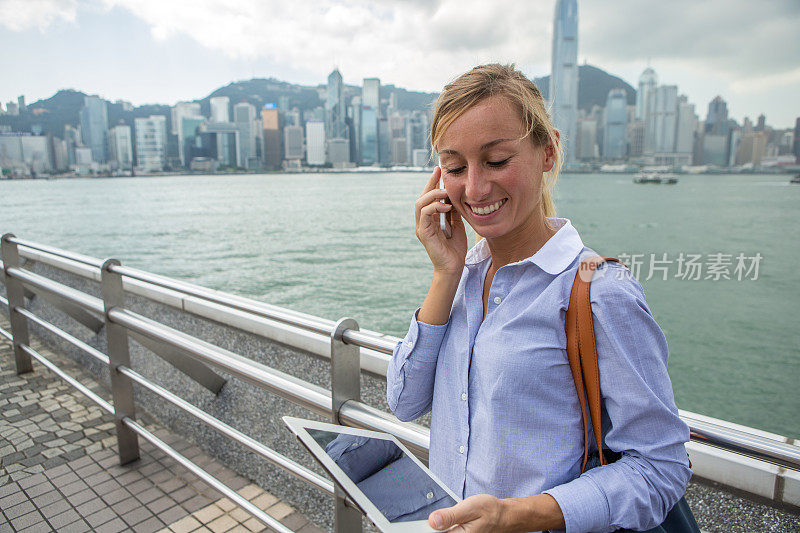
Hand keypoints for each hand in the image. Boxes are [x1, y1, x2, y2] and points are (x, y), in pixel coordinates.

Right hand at [414, 167, 467, 274]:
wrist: (453, 267)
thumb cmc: (455, 249)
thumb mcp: (457, 225)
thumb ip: (453, 212)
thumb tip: (453, 197)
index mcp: (430, 219)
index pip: (429, 198)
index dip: (433, 184)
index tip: (440, 171)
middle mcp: (423, 222)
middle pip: (422, 197)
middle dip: (430, 183)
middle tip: (439, 172)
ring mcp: (421, 227)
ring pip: (419, 204)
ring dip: (432, 195)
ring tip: (445, 191)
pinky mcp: (423, 233)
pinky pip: (424, 214)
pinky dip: (434, 207)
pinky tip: (446, 206)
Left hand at [428, 493, 564, 532]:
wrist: (503, 516)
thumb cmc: (490, 511)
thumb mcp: (469, 508)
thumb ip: (450, 515)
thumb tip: (432, 521)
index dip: (425, 528)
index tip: (416, 523)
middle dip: (433, 526)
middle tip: (439, 516)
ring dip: (439, 526)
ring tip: (447, 518)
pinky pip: (447, 532)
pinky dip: (444, 527)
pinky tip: (449, 521)